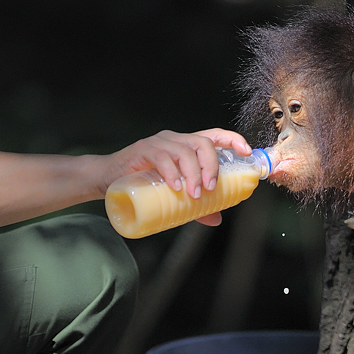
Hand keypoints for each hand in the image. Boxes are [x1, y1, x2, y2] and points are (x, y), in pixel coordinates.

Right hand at [100, 128, 251, 199]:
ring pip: (184, 151)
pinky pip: (161, 157)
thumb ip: (196, 206)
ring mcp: (158, 143)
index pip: (214, 135)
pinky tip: (176, 186)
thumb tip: (217, 218)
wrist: (107, 181)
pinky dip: (172, 172)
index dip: (233, 139)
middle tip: (210, 189)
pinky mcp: (142, 150)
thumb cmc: (143, 185)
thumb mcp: (173, 195)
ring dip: (194, 173)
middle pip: (203, 143)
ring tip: (194, 194)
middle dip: (212, 166)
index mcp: (186, 146)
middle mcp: (175, 140)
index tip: (246, 152)